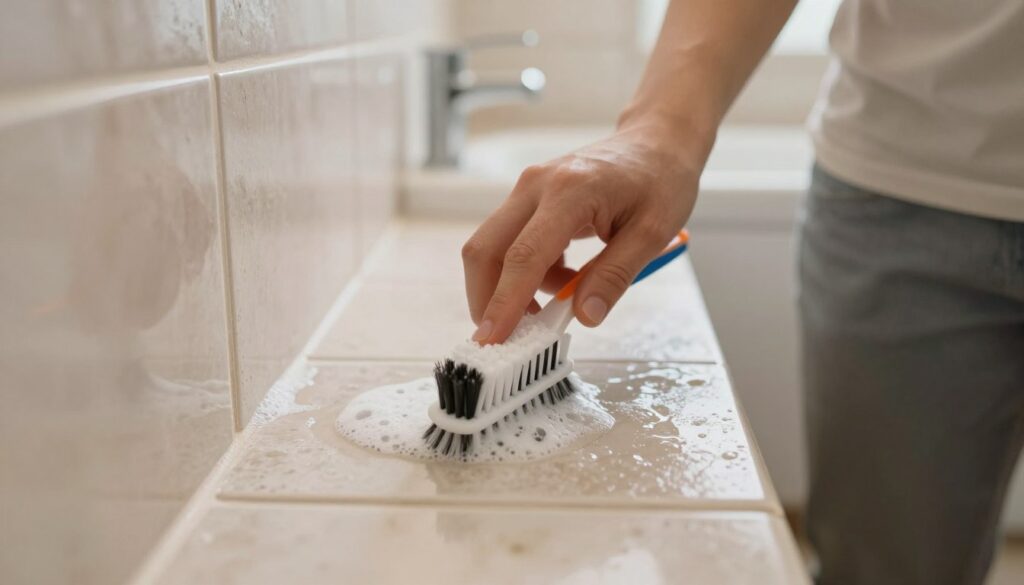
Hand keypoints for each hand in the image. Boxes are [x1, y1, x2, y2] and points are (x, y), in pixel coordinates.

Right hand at [462, 124, 702, 343]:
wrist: (657, 141)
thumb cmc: (661, 179)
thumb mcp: (652, 233)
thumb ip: (614, 276)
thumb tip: (584, 315)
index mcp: (570, 192)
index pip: (523, 257)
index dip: (504, 303)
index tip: (493, 339)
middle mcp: (536, 185)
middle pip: (486, 250)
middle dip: (487, 299)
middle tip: (507, 337)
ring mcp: (528, 188)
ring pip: (493, 247)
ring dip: (514, 286)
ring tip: (564, 293)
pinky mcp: (528, 196)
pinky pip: (511, 241)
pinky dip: (526, 271)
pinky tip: (564, 274)